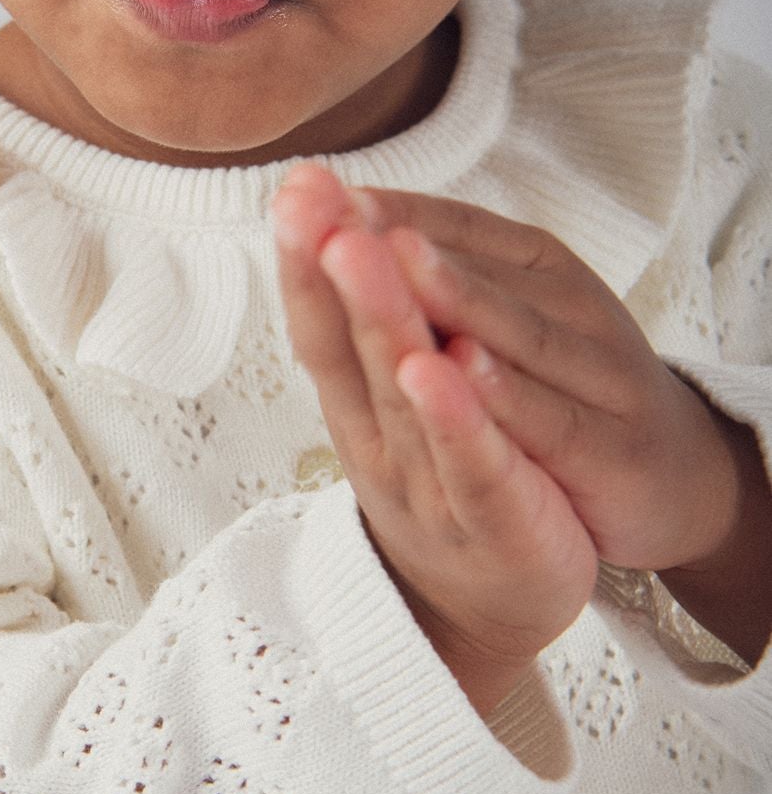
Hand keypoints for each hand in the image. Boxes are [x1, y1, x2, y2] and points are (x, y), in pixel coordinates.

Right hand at [273, 164, 601, 703]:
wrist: (486, 609)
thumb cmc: (443, 481)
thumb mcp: (391, 402)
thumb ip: (365, 327)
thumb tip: (339, 224)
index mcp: (358, 402)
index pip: (323, 319)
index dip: (306, 255)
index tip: (297, 184)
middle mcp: (380, 437)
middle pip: (349, 344)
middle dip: (331, 265)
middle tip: (307, 196)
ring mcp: (431, 481)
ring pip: (401, 393)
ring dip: (378, 317)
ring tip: (359, 250)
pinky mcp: (496, 520)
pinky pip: (471, 462)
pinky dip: (451, 415)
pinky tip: (436, 366)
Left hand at [340, 178, 744, 576]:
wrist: (665, 475)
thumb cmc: (556, 382)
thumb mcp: (499, 315)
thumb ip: (435, 270)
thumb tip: (336, 211)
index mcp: (533, 262)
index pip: (451, 223)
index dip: (379, 208)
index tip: (308, 186)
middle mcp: (568, 301)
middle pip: (474, 267)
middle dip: (396, 239)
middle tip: (332, 208)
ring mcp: (599, 370)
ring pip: (516, 332)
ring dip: (452, 295)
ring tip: (391, 259)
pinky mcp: (612, 445)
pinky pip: (550, 417)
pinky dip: (502, 393)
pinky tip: (454, 367)